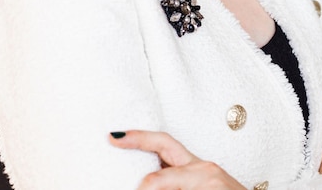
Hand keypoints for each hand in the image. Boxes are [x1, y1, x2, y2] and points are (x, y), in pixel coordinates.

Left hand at [109, 129, 245, 188]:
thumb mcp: (199, 185)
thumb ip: (175, 177)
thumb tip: (144, 179)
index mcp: (195, 165)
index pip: (164, 143)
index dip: (138, 137)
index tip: (112, 136)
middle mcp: (203, 168)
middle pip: (164, 155)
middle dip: (140, 153)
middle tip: (116, 149)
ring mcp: (209, 180)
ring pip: (166, 180)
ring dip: (150, 186)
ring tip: (140, 188)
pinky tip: (152, 189)